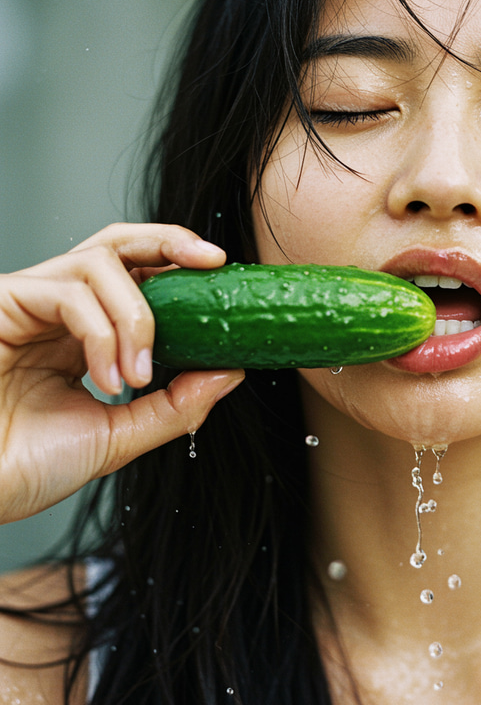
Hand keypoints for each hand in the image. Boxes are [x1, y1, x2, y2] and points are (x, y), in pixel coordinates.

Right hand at [0, 223, 243, 524]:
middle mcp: (57, 308)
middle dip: (170, 241)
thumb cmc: (23, 466)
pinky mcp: (2, 302)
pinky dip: (102, 334)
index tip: (223, 273)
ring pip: (100, 263)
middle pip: (117, 242)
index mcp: (84, 332)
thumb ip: (175, 404)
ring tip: (137, 374)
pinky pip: (68, 293)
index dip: (179, 264)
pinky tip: (106, 378)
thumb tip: (230, 371)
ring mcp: (28, 301)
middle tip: (211, 263)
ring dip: (136, 318)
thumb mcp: (119, 435)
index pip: (136, 276)